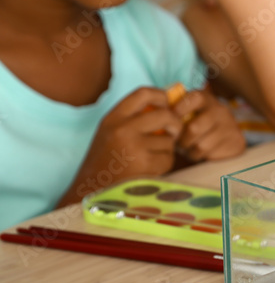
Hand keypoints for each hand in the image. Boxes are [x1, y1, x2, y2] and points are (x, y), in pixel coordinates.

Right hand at [67, 88, 181, 202]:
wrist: (92, 189)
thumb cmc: (105, 160)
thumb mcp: (110, 132)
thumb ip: (132, 118)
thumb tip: (167, 104)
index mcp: (113, 118)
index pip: (143, 93)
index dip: (162, 96)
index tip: (168, 103)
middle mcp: (123, 129)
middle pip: (165, 115)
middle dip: (175, 124)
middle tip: (173, 132)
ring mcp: (134, 146)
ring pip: (169, 140)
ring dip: (167, 148)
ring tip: (151, 156)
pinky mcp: (145, 164)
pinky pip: (169, 158)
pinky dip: (165, 164)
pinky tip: (151, 168)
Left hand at [173, 89, 245, 161]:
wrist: (224, 138)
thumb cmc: (196, 124)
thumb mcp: (187, 113)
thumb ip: (173, 111)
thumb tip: (158, 113)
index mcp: (206, 99)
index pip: (193, 99)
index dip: (179, 110)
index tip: (171, 122)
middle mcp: (220, 110)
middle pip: (194, 128)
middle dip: (181, 140)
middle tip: (177, 144)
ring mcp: (230, 126)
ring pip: (202, 145)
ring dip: (190, 151)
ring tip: (187, 149)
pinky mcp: (236, 142)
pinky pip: (212, 154)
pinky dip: (201, 156)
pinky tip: (199, 153)